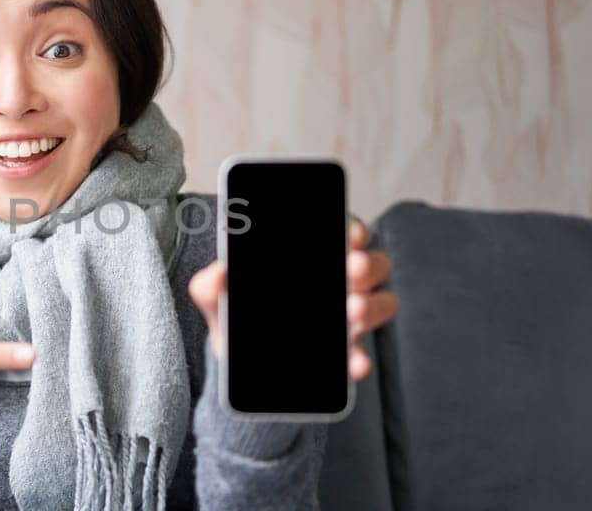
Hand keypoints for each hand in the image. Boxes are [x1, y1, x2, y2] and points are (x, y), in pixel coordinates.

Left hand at [189, 217, 398, 380]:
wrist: (238, 362)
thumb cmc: (237, 316)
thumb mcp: (219, 298)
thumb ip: (211, 285)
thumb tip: (218, 274)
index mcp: (316, 258)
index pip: (347, 234)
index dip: (354, 230)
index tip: (349, 235)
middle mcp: (342, 283)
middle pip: (372, 265)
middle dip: (367, 265)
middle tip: (351, 268)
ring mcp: (349, 318)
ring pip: (380, 304)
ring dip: (372, 306)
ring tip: (353, 310)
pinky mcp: (345, 354)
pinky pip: (361, 355)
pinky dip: (360, 359)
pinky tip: (355, 362)